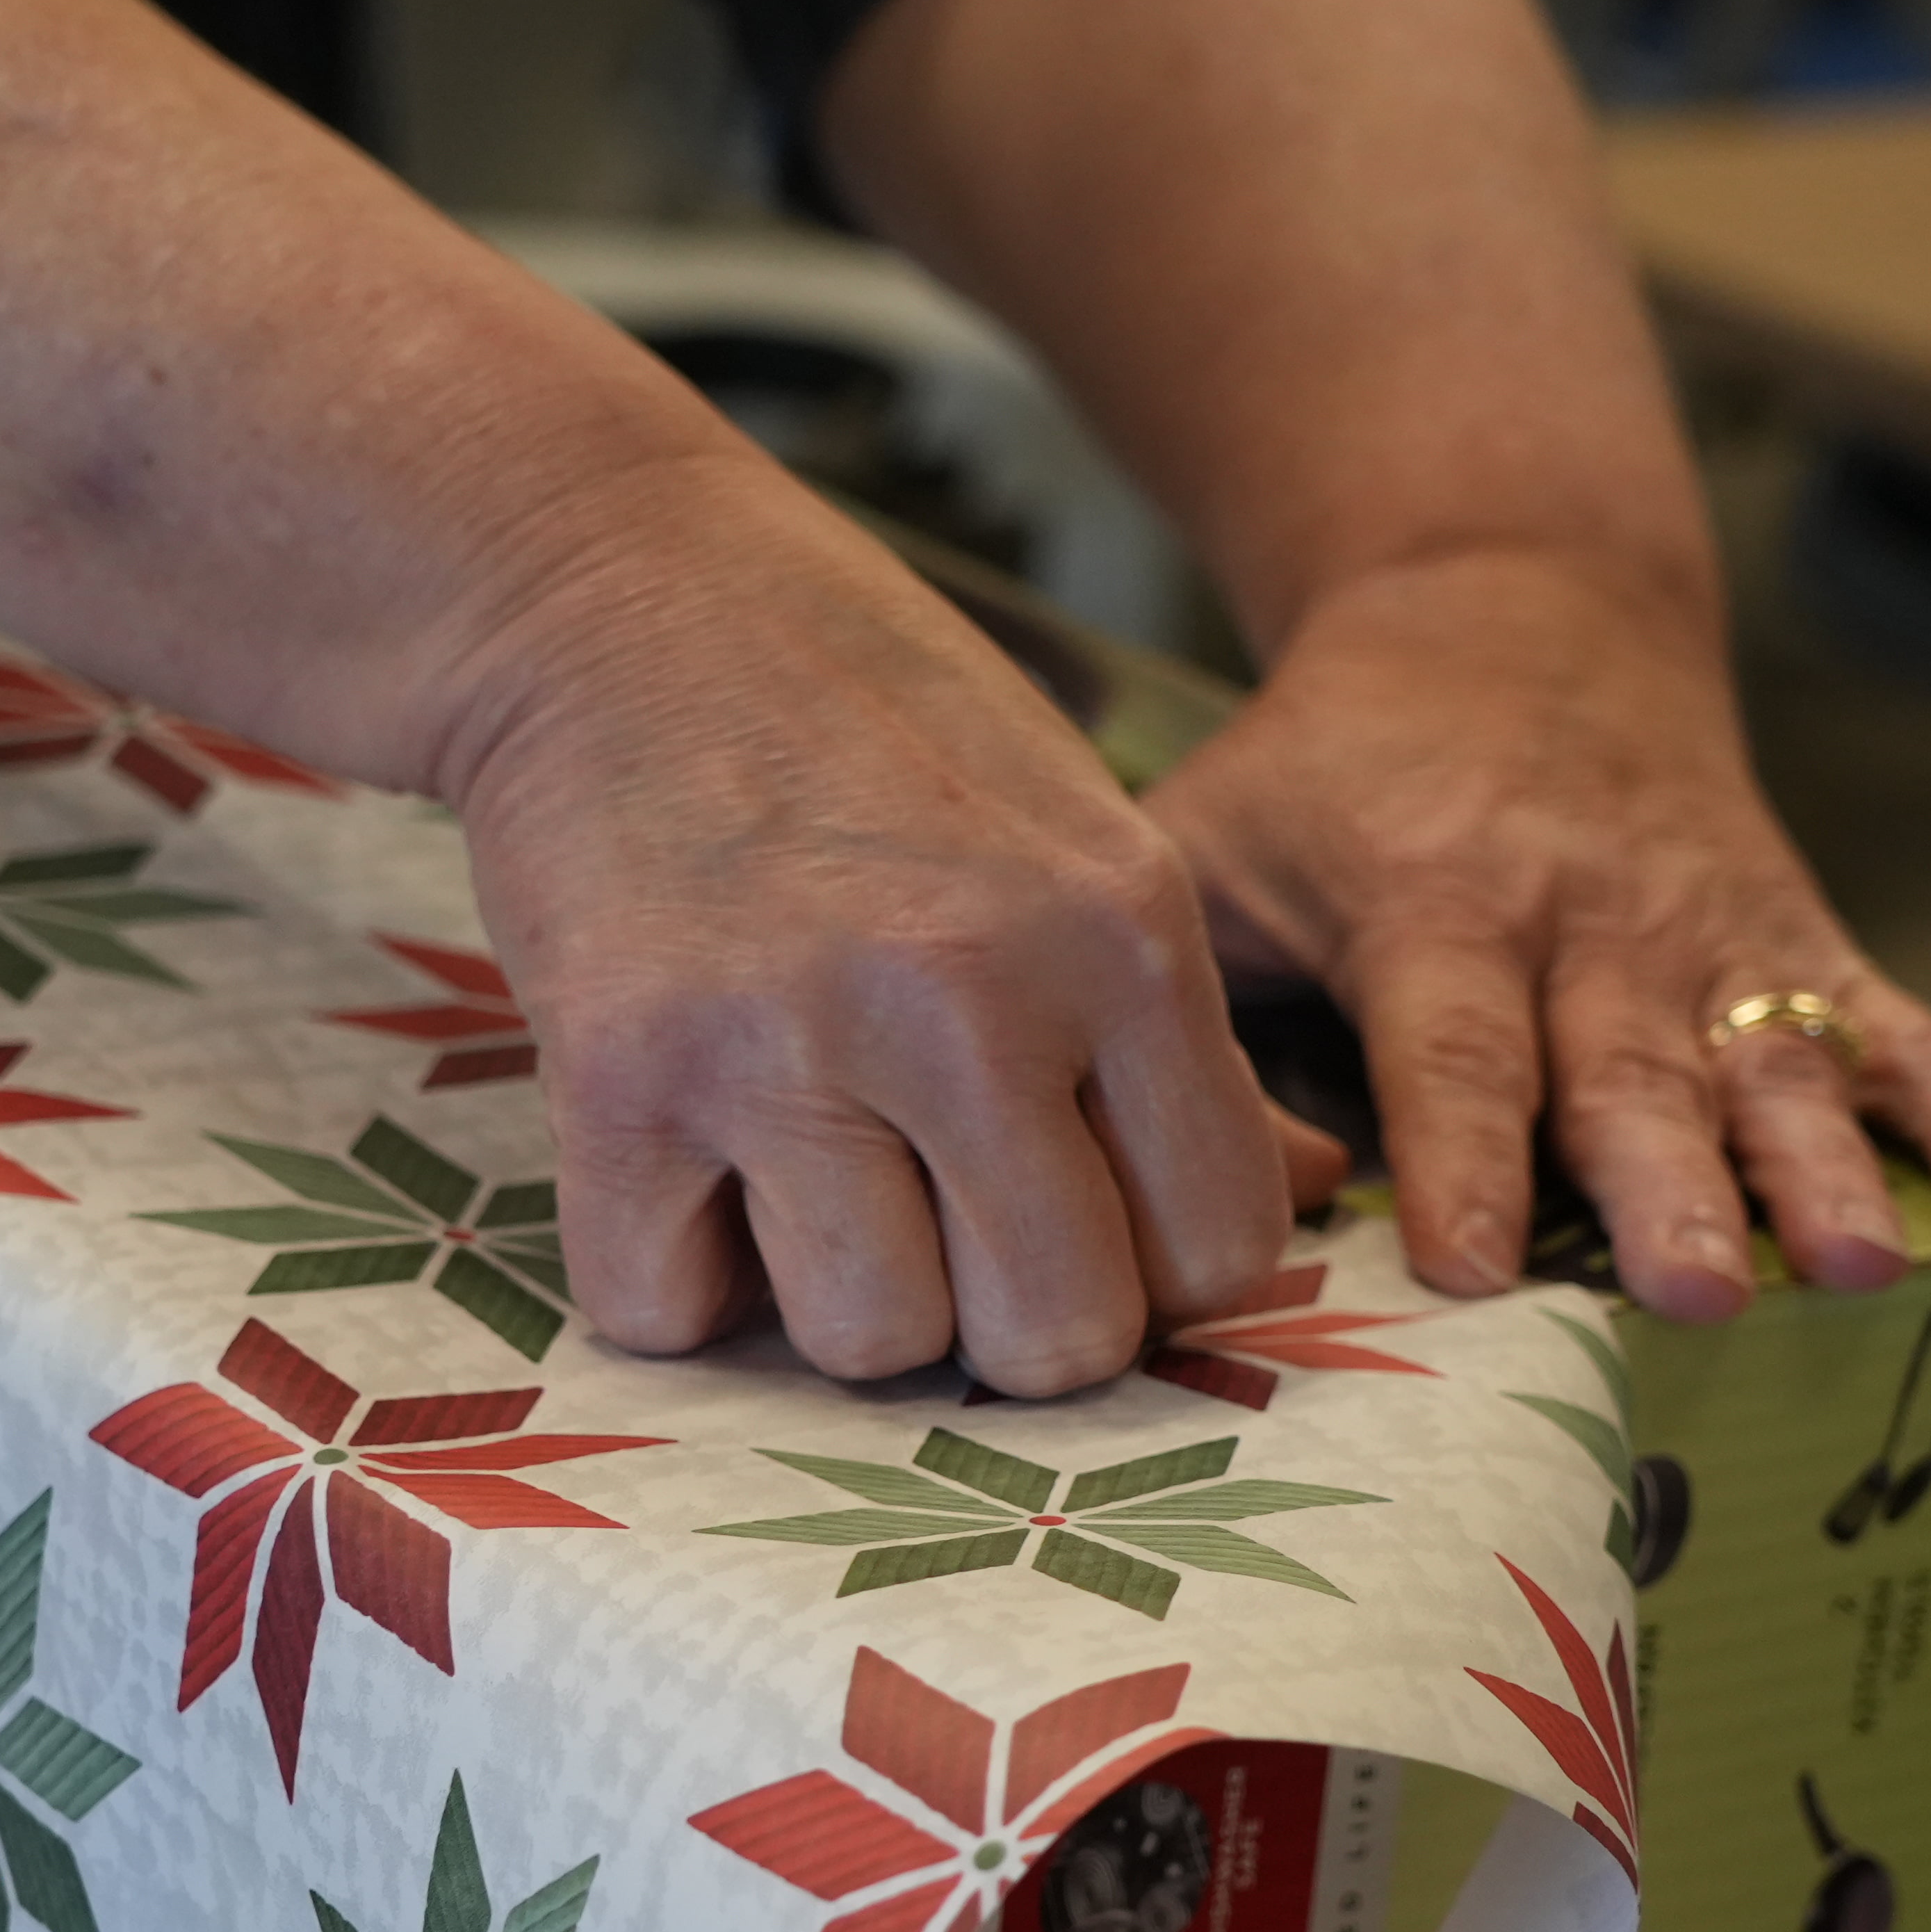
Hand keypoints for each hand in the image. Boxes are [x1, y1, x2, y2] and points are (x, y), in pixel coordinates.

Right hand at [437, 460, 1315, 1394]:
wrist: (611, 586)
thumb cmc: (863, 718)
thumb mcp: (1080, 835)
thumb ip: (1180, 1033)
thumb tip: (1319, 1176)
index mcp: (1123, 934)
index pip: (1221, 1250)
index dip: (1152, 1277)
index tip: (1077, 1221)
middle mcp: (972, 992)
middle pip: (1054, 1337)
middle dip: (1000, 1322)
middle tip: (939, 1227)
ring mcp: (790, 1037)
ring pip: (870, 1345)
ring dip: (837, 1301)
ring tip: (807, 1181)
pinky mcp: (623, 1071)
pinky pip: (670, 1311)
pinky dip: (675, 1277)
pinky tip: (687, 1169)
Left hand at [1144, 547, 1930, 1322]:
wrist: (1514, 603)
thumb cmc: (1328, 765)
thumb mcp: (1211, 835)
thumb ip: (1178, 996)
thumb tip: (1189, 1184)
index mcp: (1433, 900)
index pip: (1450, 1047)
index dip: (1461, 1154)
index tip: (1472, 1263)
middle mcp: (1587, 920)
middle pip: (1631, 1072)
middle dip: (1670, 1188)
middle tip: (1701, 1292)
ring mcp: (1708, 931)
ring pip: (1771, 1061)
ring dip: (1823, 1165)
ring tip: (1860, 1264)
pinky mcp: (1797, 934)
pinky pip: (1890, 1020)